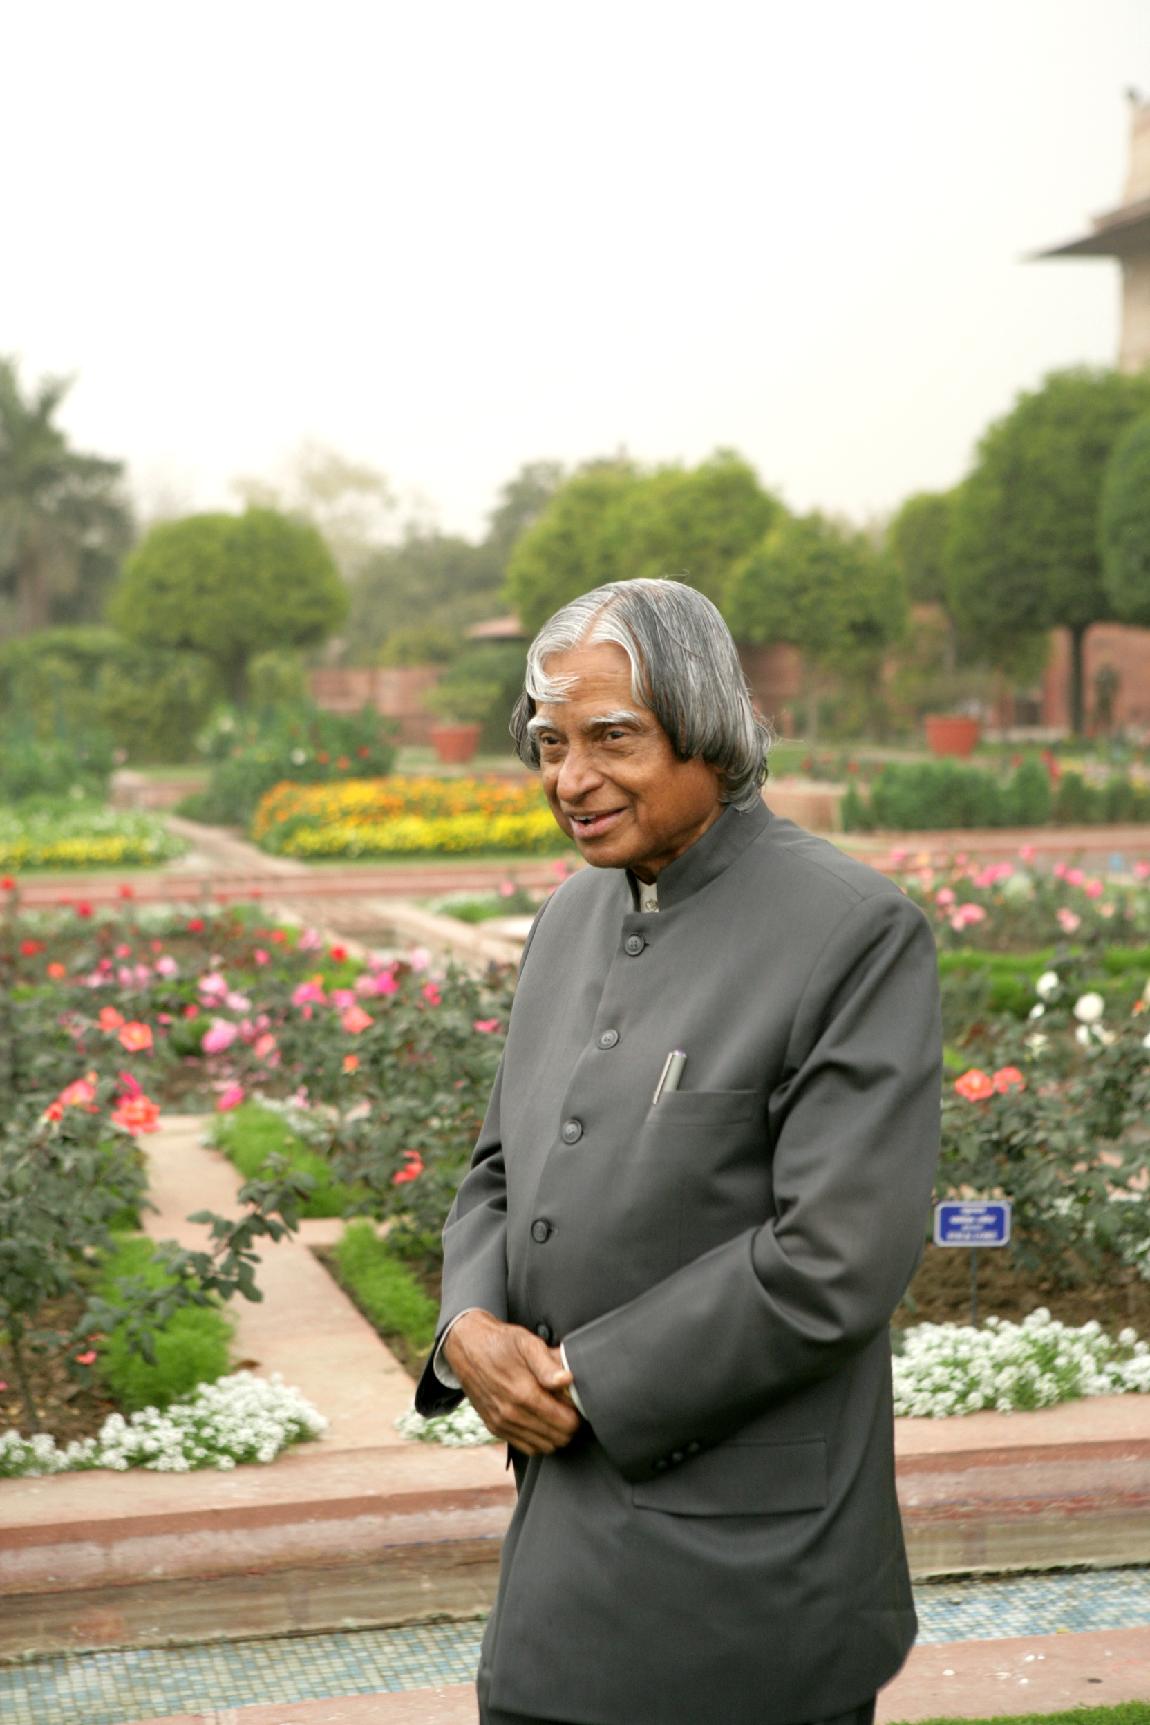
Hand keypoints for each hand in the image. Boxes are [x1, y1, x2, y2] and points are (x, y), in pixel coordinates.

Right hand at [443, 1310, 580, 1454]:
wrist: (467, 1347)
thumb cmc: (501, 1342)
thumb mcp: (527, 1343)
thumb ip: (548, 1364)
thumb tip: (567, 1380)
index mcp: (523, 1393)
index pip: (565, 1423)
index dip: (577, 1415)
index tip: (576, 1403)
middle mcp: (511, 1414)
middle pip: (557, 1438)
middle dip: (568, 1426)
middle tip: (569, 1408)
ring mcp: (501, 1423)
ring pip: (542, 1446)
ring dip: (554, 1435)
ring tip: (556, 1414)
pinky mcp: (494, 1427)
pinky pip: (525, 1447)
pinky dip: (537, 1439)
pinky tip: (540, 1421)